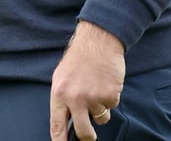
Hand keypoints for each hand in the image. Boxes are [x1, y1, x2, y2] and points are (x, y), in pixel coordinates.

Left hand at [49, 21, 124, 140]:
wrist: (98, 40)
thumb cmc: (79, 58)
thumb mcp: (61, 77)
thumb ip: (63, 99)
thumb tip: (67, 121)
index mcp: (60, 94)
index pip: (57, 126)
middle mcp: (76, 98)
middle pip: (84, 132)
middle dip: (88, 137)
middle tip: (90, 136)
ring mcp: (94, 97)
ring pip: (102, 118)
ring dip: (102, 108)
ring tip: (97, 87)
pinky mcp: (110, 94)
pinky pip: (113, 106)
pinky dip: (112, 97)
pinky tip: (106, 82)